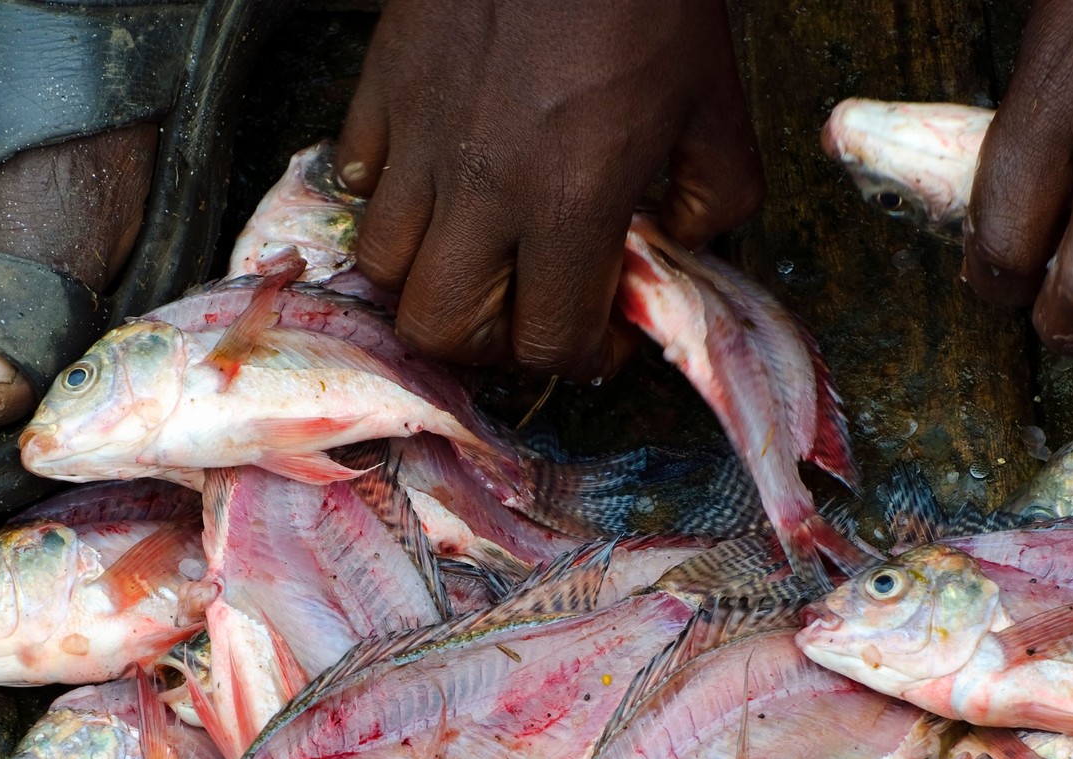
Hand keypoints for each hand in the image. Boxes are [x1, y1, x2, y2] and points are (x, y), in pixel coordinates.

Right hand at [337, 0, 762, 377]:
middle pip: (441, 328)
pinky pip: (355, 177)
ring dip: (429, 281)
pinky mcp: (382, 85)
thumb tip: (685, 243)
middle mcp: (481, 188)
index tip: (604, 338)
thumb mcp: (717, 103)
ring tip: (477, 258)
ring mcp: (419, 137)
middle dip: (489, 345)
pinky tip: (435, 183)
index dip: (581, 357)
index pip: (547, 340)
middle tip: (529, 313)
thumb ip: (716, 196)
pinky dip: (386, 200)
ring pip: (382, 267)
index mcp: (570, 201)